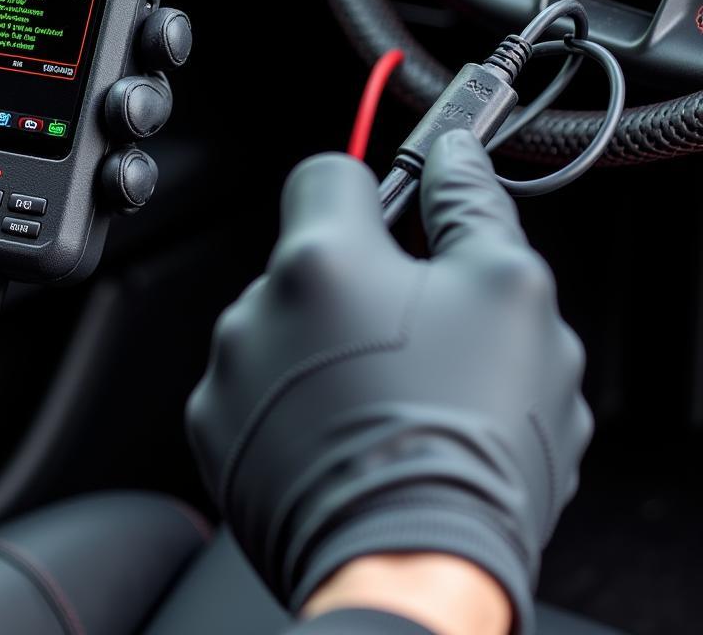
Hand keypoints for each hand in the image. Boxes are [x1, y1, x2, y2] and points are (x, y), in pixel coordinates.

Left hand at [0, 0, 190, 337]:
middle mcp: (20, 89)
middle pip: (116, 55)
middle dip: (154, 35)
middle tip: (153, 32)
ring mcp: (34, 146)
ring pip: (123, 121)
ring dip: (144, 105)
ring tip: (119, 110)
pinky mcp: (38, 205)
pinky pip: (101, 193)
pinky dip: (122, 182)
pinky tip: (109, 174)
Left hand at [186, 131, 591, 634]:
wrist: (412, 568)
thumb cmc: (467, 437)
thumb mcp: (509, 293)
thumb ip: (470, 206)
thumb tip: (454, 159)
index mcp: (322, 258)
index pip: (329, 173)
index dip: (373, 189)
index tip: (399, 219)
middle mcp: (257, 308)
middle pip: (314, 262)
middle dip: (363, 287)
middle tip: (421, 340)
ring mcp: (230, 374)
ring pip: (289, 330)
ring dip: (330, 349)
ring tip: (388, 402)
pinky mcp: (217, 435)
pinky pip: (261, 390)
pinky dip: (298, 402)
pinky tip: (349, 435)